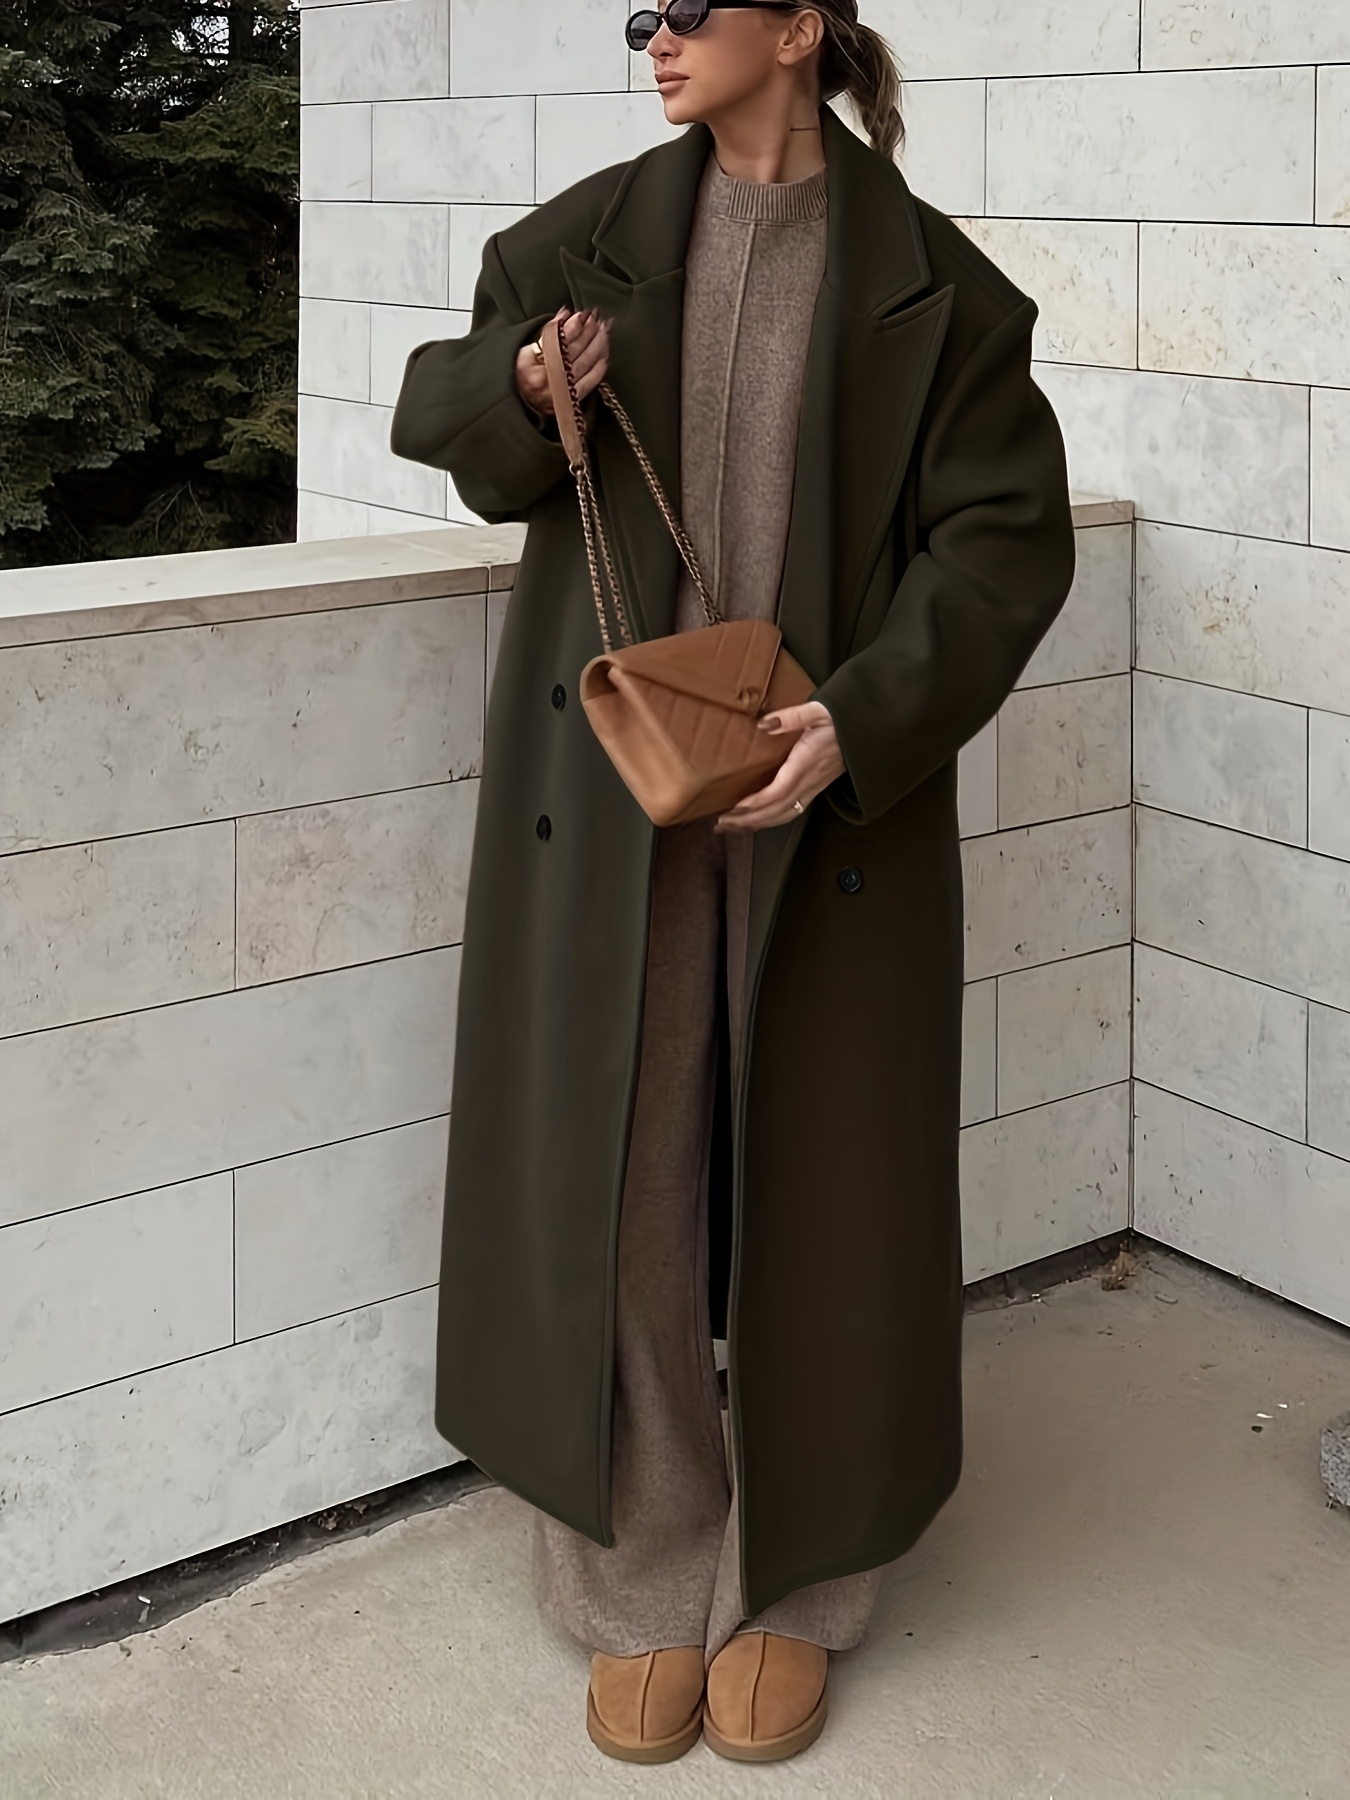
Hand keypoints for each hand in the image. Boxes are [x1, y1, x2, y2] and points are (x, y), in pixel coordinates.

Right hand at [515, 307, 610, 418]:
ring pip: (586, 363)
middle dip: (589, 332)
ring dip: (598, 344)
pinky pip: (592, 381)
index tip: (582, 314)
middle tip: (597, 318)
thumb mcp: (526, 352)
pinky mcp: (575, 399)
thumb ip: (547, 333)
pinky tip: (604, 355)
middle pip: (576, 351)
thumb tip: (564, 314)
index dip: (572, 326)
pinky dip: (599, 367)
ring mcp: (565, 391)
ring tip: (603, 330)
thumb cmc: (524, 376)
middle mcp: (551, 380)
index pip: (558, 342)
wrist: (525, 405)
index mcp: (535, 367)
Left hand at [715, 701, 846, 832]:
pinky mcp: (814, 790)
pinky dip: (771, 820)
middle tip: (721, 824)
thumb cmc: (841, 720)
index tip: (736, 806)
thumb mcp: (818, 711)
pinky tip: (756, 820)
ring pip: (783, 815)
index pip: (780, 790)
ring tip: (731, 827)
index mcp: (807, 763)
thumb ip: (791, 717)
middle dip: (748, 820)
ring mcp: (812, 788)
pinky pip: (791, 811)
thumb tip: (763, 724)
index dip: (758, 802)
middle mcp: (809, 781)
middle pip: (777, 810)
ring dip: (757, 824)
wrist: (865, 731)